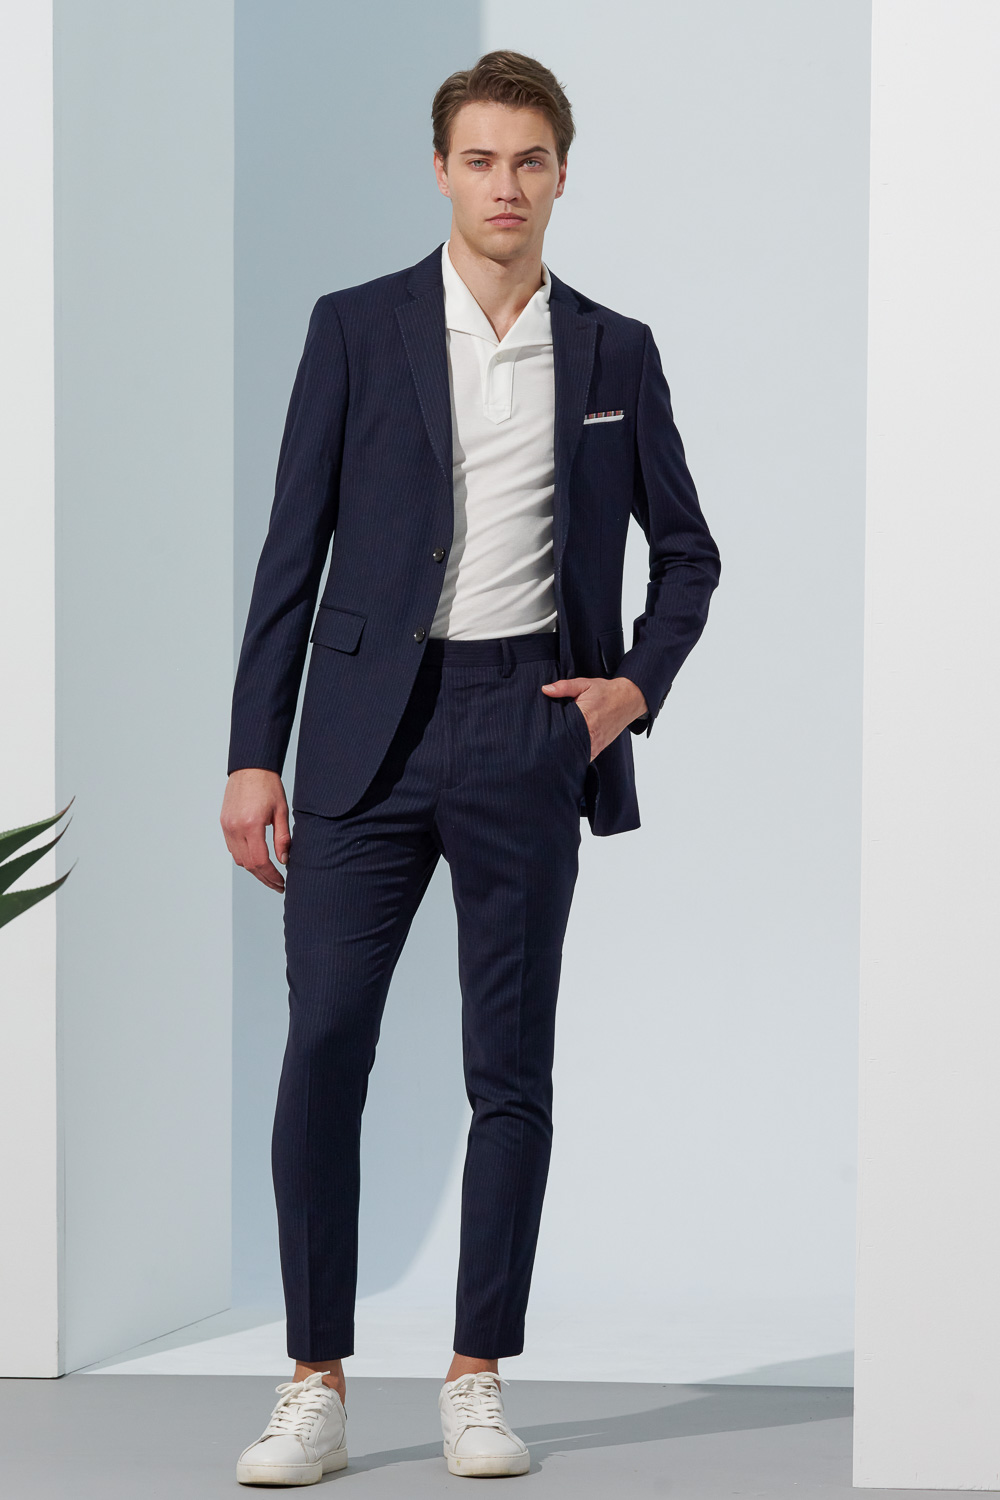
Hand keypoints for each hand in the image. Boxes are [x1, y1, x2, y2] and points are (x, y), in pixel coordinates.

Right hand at [220, 768, 290, 891]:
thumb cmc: (268, 786)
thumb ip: (283, 838)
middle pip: (248, 864)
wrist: (250, 768)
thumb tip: (284, 860)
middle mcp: (235, 828)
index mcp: (251, 825)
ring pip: (239, 859)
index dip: (272, 876)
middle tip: (278, 885)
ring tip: (269, 874)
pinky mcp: (224, 823)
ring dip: (254, 869)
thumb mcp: (282, 811)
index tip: (282, 883)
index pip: (260, 861)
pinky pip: (233, 848)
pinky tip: (256, 859)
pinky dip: (244, 857)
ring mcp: (227, 826)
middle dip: (264, 878)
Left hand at [541, 675, 648, 758]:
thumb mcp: (585, 684)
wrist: (629, 699)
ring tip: (549, 751)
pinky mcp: (599, 749)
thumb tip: (545, 689)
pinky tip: (565, 754)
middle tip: (539, 746)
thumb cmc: (606, 692)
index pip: (562, 732)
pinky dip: (575, 757)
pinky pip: (585, 758)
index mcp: (585, 718)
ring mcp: (596, 745)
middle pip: (566, 748)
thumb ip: (564, 687)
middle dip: (553, 747)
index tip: (539, 735)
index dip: (549, 735)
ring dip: (564, 753)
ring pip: (575, 757)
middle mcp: (591, 735)